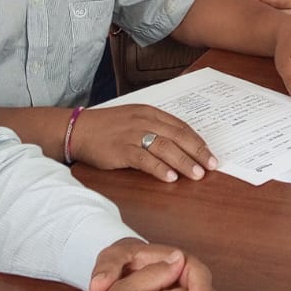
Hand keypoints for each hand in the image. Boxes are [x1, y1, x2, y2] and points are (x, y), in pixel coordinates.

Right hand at [70, 104, 216, 181]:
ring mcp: (132, 134)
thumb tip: (178, 145)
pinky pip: (144, 159)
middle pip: (177, 136)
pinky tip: (171, 177)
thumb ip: (154, 128)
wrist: (77, 129)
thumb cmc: (106, 127)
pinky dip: (159, 168)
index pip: (180, 126)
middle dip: (197, 151)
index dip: (197, 141)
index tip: (210, 154)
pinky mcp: (121, 149)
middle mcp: (143, 121)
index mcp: (149, 112)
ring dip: (184, 162)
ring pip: (165, 147)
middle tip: (212, 165)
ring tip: (197, 174)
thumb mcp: (133, 120)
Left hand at [253, 0, 290, 21]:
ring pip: (284, 22)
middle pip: (282, 14)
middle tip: (255, 5)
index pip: (283, 2)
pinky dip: (278, 21)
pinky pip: (289, 25)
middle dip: (267, 10)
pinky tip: (270, 16)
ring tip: (260, 11)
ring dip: (272, 17)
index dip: (268, 0)